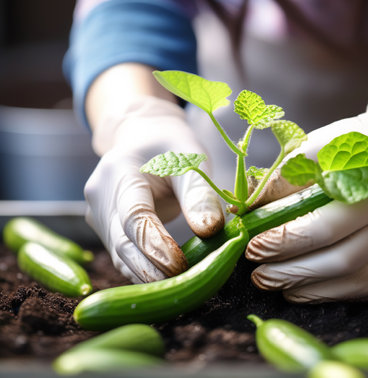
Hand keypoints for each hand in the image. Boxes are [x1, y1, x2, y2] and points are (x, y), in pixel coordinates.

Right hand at [85, 96, 223, 282]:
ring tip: (179, 289)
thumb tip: (210, 230)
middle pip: (121, 241)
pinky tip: (165, 282)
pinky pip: (123, 253)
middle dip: (151, 268)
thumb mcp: (190, 159)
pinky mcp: (105, 227)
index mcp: (118, 171)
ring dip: (148, 275)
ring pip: (120, 253)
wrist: (144, 138)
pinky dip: (144, 269)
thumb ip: (198, 193)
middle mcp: (99, 195)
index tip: (180, 266)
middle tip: (183, 286)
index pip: (133, 215)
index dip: (154, 243)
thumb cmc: (171, 146)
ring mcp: (97, 213)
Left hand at [245, 94, 367, 301]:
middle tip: (257, 272)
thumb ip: (285, 176)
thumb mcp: (323, 145)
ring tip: (272, 282)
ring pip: (356, 278)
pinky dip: (332, 292)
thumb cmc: (364, 143)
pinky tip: (302, 289)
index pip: (328, 223)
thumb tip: (245, 205)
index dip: (287, 239)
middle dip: (292, 269)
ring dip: (308, 286)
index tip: (254, 245)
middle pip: (342, 258)